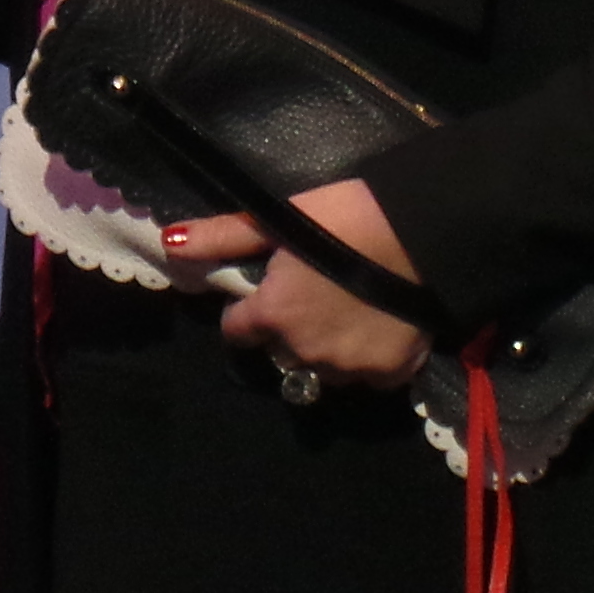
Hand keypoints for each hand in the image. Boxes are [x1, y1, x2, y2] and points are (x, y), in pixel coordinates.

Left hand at [160, 178, 428, 387]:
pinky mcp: (391, 374)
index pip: (237, 329)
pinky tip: (381, 326)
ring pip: (323, 367)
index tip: (266, 290)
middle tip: (314, 294)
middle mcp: (304, 352)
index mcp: (273, 316)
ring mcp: (348, 369)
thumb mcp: (279, 219)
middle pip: (281, 351)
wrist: (423, 232)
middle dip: (288, 330)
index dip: (248, 309)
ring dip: (327, 347)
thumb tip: (170, 243)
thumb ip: (223, 236)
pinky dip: (369, 357)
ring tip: (349, 310)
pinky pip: (368, 376)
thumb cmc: (346, 216)